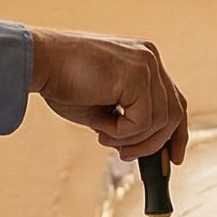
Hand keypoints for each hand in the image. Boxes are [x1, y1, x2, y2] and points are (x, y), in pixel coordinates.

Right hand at [30, 28, 187, 163]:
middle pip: (175, 112)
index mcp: (144, 61)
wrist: (39, 61)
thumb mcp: (103, 106)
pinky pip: (144, 121)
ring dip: (132, 139)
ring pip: (161, 121)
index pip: (173, 100)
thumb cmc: (63, 82)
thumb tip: (139, 147)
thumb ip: (126, 120)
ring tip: (105, 136)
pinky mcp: (137, 75)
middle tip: (126, 155)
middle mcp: (150, 58)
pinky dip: (123, 133)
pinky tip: (101, 128)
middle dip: (155, 143)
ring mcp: (146, 64)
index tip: (173, 159)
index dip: (177, 133)